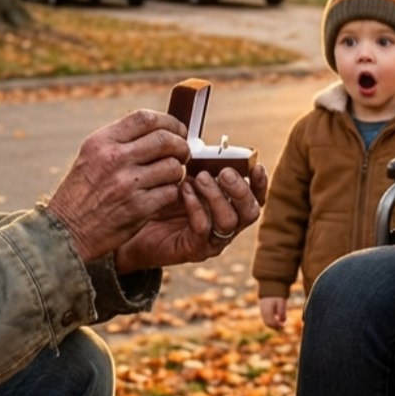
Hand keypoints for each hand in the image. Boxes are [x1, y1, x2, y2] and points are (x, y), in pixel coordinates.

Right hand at [47, 110, 189, 262]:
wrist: (66, 231)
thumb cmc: (81, 192)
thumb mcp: (91, 155)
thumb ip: (121, 140)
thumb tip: (159, 128)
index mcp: (103, 141)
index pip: (146, 118)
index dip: (170, 122)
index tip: (178, 130)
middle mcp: (115, 158)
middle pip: (165, 140)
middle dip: (181, 145)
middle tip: (183, 153)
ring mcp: (127, 184)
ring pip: (173, 166)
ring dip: (177, 171)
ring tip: (169, 176)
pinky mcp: (138, 207)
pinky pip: (171, 192)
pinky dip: (172, 192)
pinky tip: (162, 195)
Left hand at [114, 162, 267, 272]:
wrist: (135, 224)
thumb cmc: (161, 197)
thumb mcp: (185, 177)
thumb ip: (201, 166)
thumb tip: (208, 146)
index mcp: (230, 206)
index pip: (256, 197)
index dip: (260, 183)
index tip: (255, 166)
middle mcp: (227, 224)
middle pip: (250, 211)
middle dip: (240, 189)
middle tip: (224, 172)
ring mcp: (212, 240)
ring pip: (229, 222)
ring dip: (216, 196)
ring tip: (200, 178)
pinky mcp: (194, 249)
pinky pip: (202, 230)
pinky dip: (196, 207)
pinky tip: (184, 190)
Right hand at [260, 297, 287, 329]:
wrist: (269, 288)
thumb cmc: (276, 296)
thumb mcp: (281, 302)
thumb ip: (282, 312)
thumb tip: (282, 321)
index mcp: (267, 310)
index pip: (271, 322)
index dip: (277, 326)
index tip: (283, 326)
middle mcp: (263, 312)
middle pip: (268, 323)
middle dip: (275, 327)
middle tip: (282, 328)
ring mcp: (262, 311)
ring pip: (266, 322)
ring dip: (273, 325)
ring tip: (280, 325)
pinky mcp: (262, 311)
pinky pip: (265, 319)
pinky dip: (271, 322)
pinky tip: (277, 320)